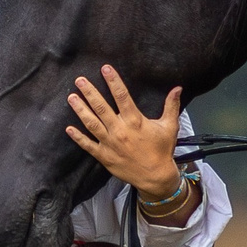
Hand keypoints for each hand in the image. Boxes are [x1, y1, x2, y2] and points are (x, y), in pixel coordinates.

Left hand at [65, 66, 183, 200]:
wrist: (156, 177)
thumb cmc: (162, 151)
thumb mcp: (170, 126)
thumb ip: (171, 106)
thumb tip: (178, 88)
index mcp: (135, 121)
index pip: (122, 96)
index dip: (113, 81)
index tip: (105, 69)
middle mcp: (120, 131)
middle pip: (101, 108)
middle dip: (90, 92)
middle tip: (79, 80)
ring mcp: (110, 144)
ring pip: (91, 123)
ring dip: (80, 110)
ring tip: (71, 97)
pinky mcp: (104, 156)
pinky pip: (88, 145)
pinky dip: (78, 137)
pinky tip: (68, 128)